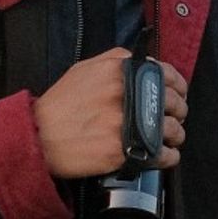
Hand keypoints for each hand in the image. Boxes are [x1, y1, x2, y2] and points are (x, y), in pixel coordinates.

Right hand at [32, 48, 188, 179]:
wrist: (38, 136)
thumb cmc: (61, 104)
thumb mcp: (85, 69)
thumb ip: (117, 61)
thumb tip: (147, 64)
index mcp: (119, 72)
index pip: (167, 74)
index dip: (178, 86)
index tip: (178, 94)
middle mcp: (126, 95)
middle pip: (174, 103)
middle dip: (178, 112)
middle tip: (173, 118)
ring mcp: (127, 124)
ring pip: (173, 130)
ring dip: (175, 135)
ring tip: (170, 139)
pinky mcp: (124, 151)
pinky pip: (162, 155)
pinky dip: (169, 157)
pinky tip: (165, 155)